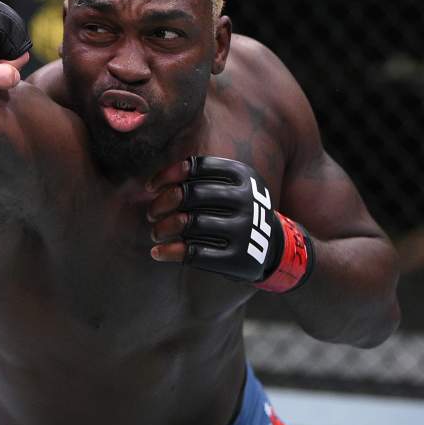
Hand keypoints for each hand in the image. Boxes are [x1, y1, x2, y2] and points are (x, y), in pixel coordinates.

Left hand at [147, 156, 313, 292]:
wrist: (274, 247)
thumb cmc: (236, 212)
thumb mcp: (230, 188)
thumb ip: (197, 180)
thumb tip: (150, 186)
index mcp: (244, 176)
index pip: (196, 166)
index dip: (167, 176)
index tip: (150, 188)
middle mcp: (247, 200)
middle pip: (189, 194)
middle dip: (161, 204)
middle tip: (151, 213)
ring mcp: (244, 230)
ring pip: (189, 223)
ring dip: (162, 228)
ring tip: (155, 232)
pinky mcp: (238, 258)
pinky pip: (194, 253)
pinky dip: (169, 252)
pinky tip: (158, 252)